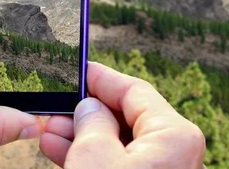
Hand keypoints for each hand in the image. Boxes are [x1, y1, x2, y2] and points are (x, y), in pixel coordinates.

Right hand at [40, 62, 205, 167]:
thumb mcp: (95, 157)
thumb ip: (91, 122)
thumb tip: (90, 107)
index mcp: (175, 135)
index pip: (135, 91)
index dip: (103, 78)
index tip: (80, 70)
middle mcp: (177, 152)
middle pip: (127, 118)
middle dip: (88, 112)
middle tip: (57, 108)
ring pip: (121, 144)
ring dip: (85, 137)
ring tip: (51, 131)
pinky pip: (122, 165)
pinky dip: (95, 158)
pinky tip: (61, 151)